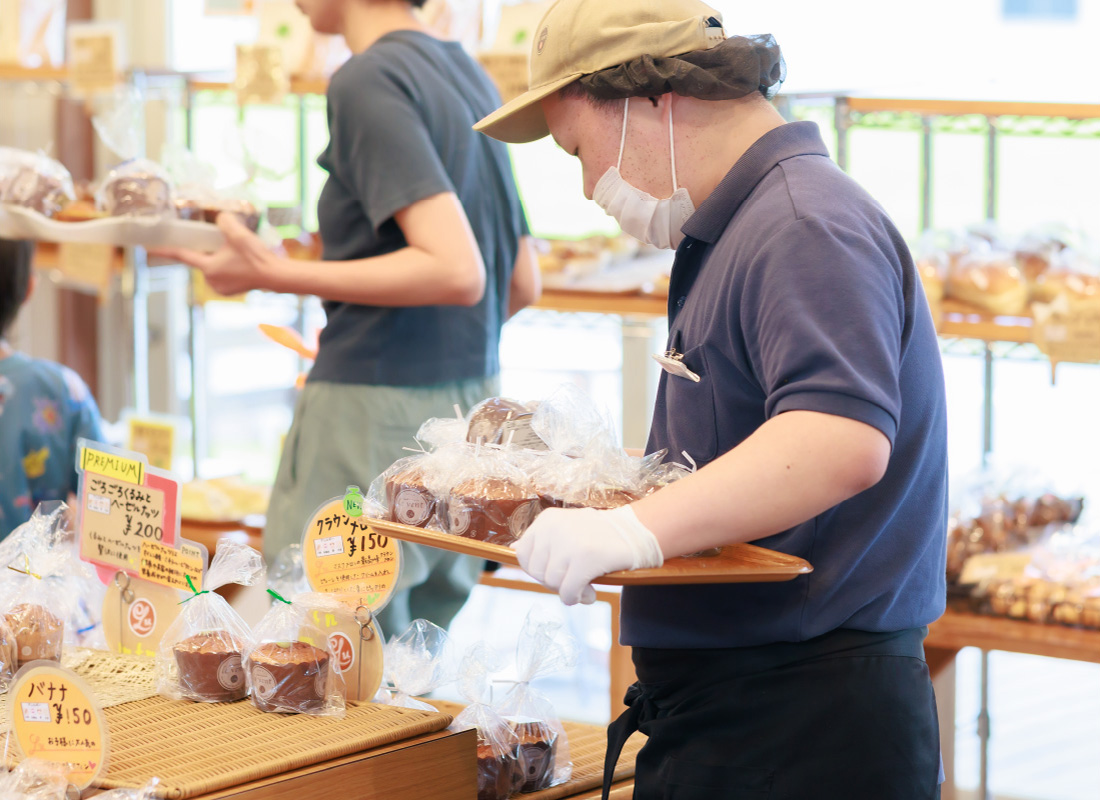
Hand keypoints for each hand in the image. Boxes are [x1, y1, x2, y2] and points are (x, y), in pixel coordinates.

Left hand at [152, 213, 278, 295]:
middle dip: (208, 251)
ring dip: (219, 260)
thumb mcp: (238, 234)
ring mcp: (220, 288)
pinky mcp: (230, 291)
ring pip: (213, 267)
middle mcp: (211, 280)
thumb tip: (221, 218)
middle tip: (224, 244)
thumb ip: (225, 221)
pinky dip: (227, 268)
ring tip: (237, 254)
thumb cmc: (256, 257)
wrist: (275, 276)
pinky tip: (240, 263)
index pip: (181, 256)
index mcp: (208, 267)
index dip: (163, 250)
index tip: (147, 248)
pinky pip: (222, 275)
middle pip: (202, 260)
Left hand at [512, 505, 663, 604]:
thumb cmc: (599, 536)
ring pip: (553, 584)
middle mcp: (554, 528)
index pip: (523, 554)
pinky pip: (568, 591)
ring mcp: (569, 543)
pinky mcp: (585, 559)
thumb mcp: (566, 528)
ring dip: (569, 591)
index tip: (558, 571)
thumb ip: (542, 539)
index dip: (538, 570)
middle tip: (573, 580)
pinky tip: (589, 593)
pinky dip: (577, 598)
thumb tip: (514, 548)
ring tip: (586, 585)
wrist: (636, 532)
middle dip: (554, 582)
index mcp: (547, 520)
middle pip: (537, 572)